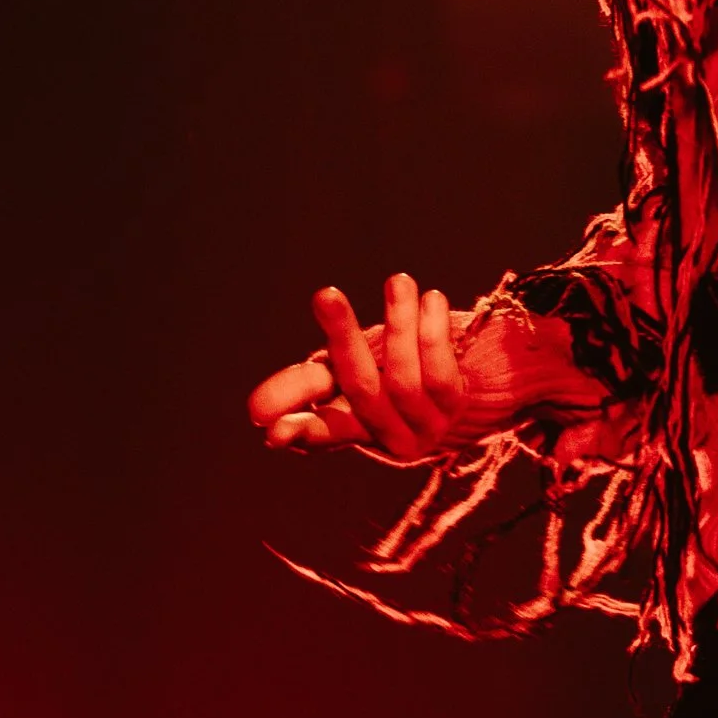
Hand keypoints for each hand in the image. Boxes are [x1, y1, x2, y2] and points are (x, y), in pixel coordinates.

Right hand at [248, 274, 475, 459]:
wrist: (461, 393)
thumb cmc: (388, 379)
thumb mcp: (343, 380)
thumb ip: (306, 386)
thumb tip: (256, 413)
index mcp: (350, 428)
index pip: (320, 433)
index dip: (298, 432)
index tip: (271, 430)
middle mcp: (388, 436)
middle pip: (361, 389)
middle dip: (342, 338)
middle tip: (324, 294)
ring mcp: (425, 426)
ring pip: (403, 379)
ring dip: (399, 325)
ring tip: (397, 281)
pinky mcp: (457, 408)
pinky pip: (441, 370)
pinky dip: (433, 333)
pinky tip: (431, 299)